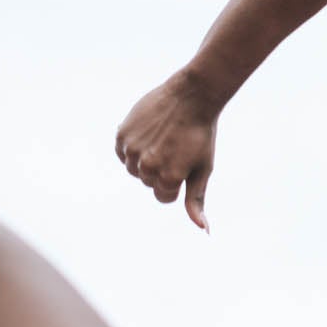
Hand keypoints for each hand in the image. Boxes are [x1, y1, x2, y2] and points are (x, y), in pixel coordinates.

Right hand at [116, 70, 221, 230]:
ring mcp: (132, 150)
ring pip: (133, 169)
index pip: (163, 196)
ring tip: (163, 139)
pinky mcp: (122, 134)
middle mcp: (146, 166)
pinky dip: (133, 146)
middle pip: (148, 182)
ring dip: (145, 159)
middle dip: (161, 169)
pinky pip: (123, 152)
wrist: (192, 96)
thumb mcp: (204, 169)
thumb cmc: (201, 134)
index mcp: (168, 178)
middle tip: (176, 146)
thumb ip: (196, 201)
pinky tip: (150, 132)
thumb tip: (203, 230)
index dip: (176, 180)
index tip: (185, 161)